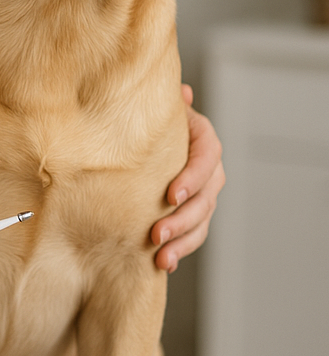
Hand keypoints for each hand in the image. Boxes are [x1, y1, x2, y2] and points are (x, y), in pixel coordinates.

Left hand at [151, 84, 224, 272]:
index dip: (193, 177)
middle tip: (156, 234)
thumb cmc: (150, 117)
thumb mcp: (156, 105)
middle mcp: (208, 169)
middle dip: (182, 219)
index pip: (207, 158)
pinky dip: (180, 249)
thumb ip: (165, 101)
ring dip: (182, 241)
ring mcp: (202, 193)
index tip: (170, 195)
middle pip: (206, 197)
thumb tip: (180, 91)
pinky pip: (193, 234)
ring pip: (201, 221)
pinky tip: (163, 264)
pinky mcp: (191, 212)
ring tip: (160, 257)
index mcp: (202, 138)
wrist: (147, 134)